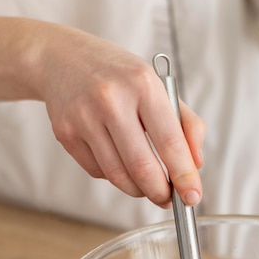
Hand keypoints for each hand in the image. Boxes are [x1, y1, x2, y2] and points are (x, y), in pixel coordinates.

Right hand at [36, 25, 204, 206]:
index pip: (170, 142)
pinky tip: (120, 163)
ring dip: (139, 190)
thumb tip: (196, 165)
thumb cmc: (120, 77)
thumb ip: (187, 124)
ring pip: (118, 176)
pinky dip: (114, 177)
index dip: (184, 176)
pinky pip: (98, 172)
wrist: (62, 58)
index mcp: (143, 84)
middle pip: (142, 167)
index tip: (193, 196)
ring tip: (148, 187)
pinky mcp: (65, 133)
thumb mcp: (159, 87)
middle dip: (160, 193)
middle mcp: (111, 99)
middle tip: (169, 200)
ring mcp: (84, 117)